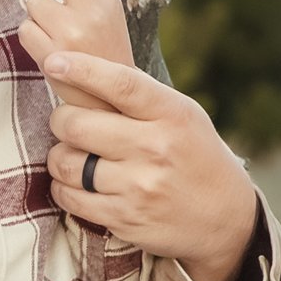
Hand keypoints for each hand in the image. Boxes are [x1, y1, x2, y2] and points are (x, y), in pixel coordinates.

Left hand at [12, 0, 134, 77]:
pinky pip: (25, 29)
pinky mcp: (54, 53)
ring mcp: (73, 31)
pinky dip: (30, 39)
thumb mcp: (105, 17)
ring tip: (55, 36)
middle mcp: (93, 10)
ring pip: (34, 2)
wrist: (110, 103)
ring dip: (37, 18)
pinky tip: (48, 52)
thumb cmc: (103, 56)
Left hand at [38, 50, 263, 280]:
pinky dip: (62, 187)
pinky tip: (75, 182)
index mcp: (172, 113)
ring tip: (72, 155)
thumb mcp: (181, 115)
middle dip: (61, 120)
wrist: (225, 216)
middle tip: (67, 123)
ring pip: (66, 163)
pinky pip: (68, 197)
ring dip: (59, 157)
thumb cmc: (194, 154)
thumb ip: (139, 96)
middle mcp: (155, 148)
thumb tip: (81, 67)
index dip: (82, 70)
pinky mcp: (125, 218)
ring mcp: (139, 186)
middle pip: (77, 124)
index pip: (121, 84)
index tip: (54, 62)